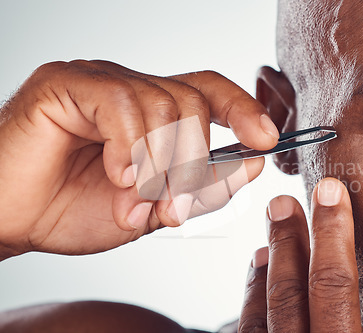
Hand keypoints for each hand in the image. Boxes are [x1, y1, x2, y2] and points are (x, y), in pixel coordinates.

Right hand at [0, 60, 278, 258]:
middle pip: (192, 101)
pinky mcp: (67, 83)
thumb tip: (251, 164)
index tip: (267, 141)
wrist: (13, 219)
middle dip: (194, 161)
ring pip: (162, 104)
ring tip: (137, 201)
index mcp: (152, 114)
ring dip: (160, 165)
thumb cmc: (75, 211)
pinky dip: (128, 150)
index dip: (243, 110)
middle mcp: (131, 89)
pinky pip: (121, 105)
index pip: (209, 92)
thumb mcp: (154, 208)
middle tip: (175, 206)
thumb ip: (203, 188)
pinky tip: (116, 177)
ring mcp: (100, 81)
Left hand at [238, 178, 362, 331]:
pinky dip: (253, 294)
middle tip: (283, 203)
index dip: (332, 235)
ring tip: (273, 227)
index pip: (335, 286)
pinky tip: (260, 268)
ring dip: (269, 263)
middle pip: (289, 292)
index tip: (331, 194)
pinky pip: (249, 329)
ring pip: (261, 310)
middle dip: (286, 240)